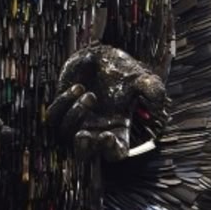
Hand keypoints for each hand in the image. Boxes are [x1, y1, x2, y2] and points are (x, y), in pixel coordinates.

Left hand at [47, 44, 166, 161]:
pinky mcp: (61, 109)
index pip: (115, 153)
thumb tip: (157, 105)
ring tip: (89, 95)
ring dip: (76, 115)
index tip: (108, 136)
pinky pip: (54, 117)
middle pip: (84, 155)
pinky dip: (63, 104)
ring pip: (66, 133)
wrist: (102, 54)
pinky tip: (77, 88)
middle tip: (83, 135)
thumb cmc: (123, 71)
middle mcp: (95, 131)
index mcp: (117, 131)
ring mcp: (76, 122)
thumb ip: (153, 90)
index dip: (111, 150)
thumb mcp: (143, 79)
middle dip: (83, 148)